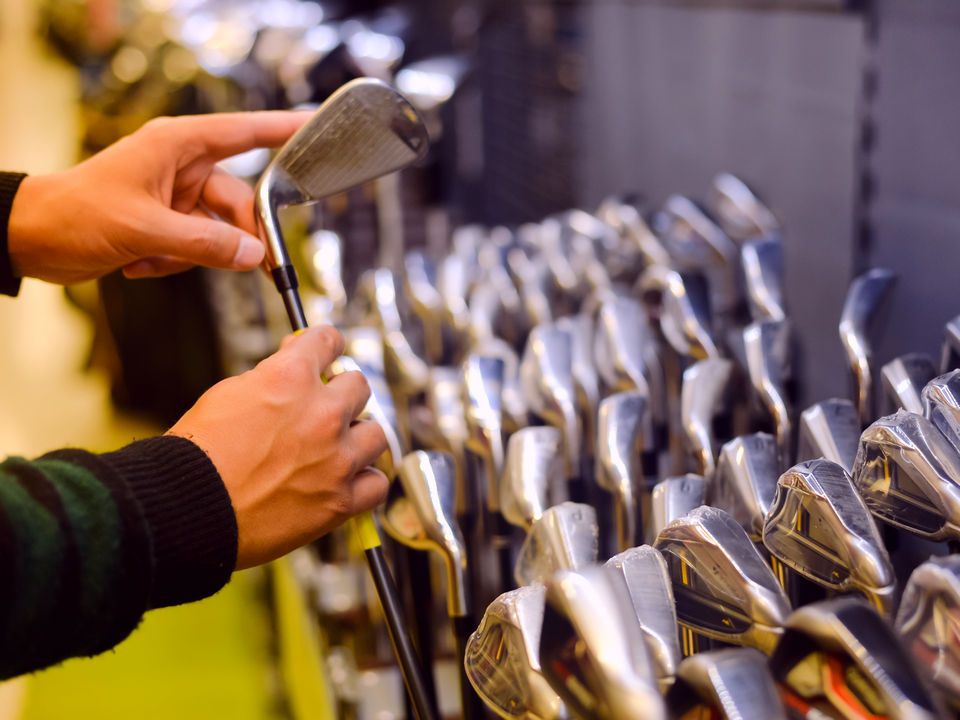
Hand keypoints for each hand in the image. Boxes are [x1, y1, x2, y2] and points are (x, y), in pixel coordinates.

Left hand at [7, 111, 310, 283]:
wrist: (30, 239)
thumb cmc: (75, 213)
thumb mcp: (144, 230)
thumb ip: (204, 242)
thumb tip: (254, 256)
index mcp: (176, 146)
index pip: (243, 133)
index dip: (282, 129)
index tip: (315, 126)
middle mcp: (180, 167)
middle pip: (238, 200)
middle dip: (238, 236)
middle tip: (261, 268)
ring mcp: (174, 196)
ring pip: (217, 230)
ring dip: (192, 254)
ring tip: (154, 259)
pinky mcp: (166, 223)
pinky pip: (196, 247)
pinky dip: (174, 262)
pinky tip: (139, 264)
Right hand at [167, 325, 388, 568]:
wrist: (185, 512)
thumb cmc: (196, 456)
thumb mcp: (227, 395)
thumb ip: (270, 378)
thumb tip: (293, 363)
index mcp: (291, 378)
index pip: (328, 340)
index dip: (327, 344)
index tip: (328, 351)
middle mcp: (322, 414)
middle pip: (359, 386)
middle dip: (341, 393)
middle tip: (326, 407)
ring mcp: (336, 458)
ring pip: (376, 434)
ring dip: (358, 437)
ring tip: (336, 447)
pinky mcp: (340, 500)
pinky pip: (376, 483)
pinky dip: (364, 481)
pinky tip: (346, 480)